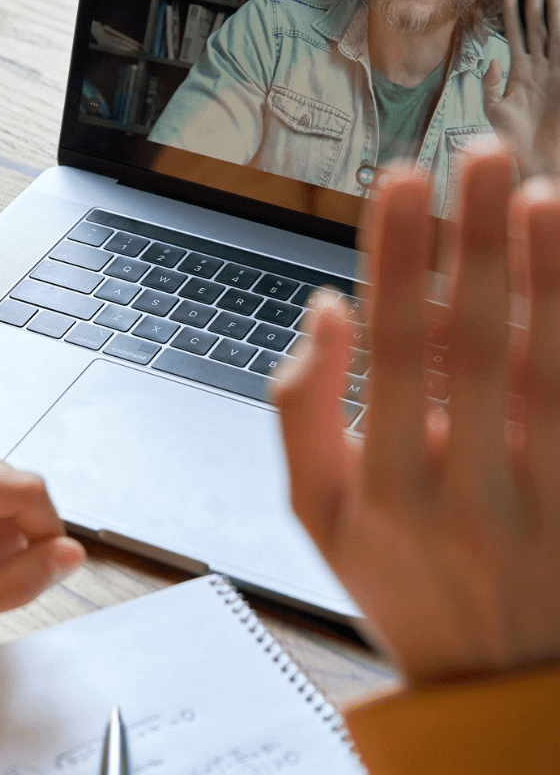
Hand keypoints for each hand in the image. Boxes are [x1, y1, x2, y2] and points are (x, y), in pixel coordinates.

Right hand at [274, 146, 559, 683]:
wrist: (499, 683)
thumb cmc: (397, 578)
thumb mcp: (314, 512)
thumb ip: (302, 409)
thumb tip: (327, 308)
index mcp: (387, 487)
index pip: (390, 347)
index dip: (396, 258)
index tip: (399, 182)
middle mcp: (469, 489)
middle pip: (474, 342)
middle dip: (473, 239)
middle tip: (477, 155)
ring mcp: (545, 500)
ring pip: (550, 369)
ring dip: (546, 274)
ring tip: (539, 193)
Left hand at [483, 0, 559, 177]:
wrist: (535, 155)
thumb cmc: (511, 136)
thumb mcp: (494, 108)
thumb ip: (490, 84)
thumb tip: (492, 60)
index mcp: (518, 74)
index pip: (515, 40)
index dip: (511, 20)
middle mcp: (537, 70)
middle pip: (535, 34)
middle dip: (533, 12)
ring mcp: (554, 75)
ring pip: (553, 40)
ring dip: (552, 20)